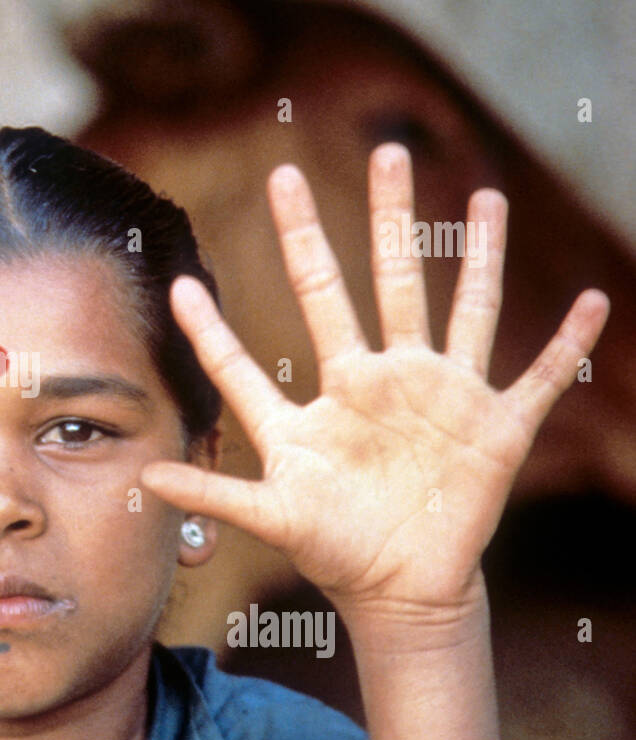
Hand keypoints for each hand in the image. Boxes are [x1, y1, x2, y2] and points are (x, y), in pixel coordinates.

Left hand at [140, 144, 608, 619]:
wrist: (401, 589)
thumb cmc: (336, 549)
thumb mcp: (273, 518)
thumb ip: (215, 495)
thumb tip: (149, 477)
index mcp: (319, 406)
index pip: (257, 356)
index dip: (214, 326)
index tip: (180, 283)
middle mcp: (377, 384)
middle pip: (378, 286)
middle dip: (382, 219)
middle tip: (386, 151)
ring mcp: (439, 398)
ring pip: (461, 309)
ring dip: (477, 254)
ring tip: (485, 195)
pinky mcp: (494, 429)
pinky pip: (540, 378)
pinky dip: (567, 347)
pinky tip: (590, 304)